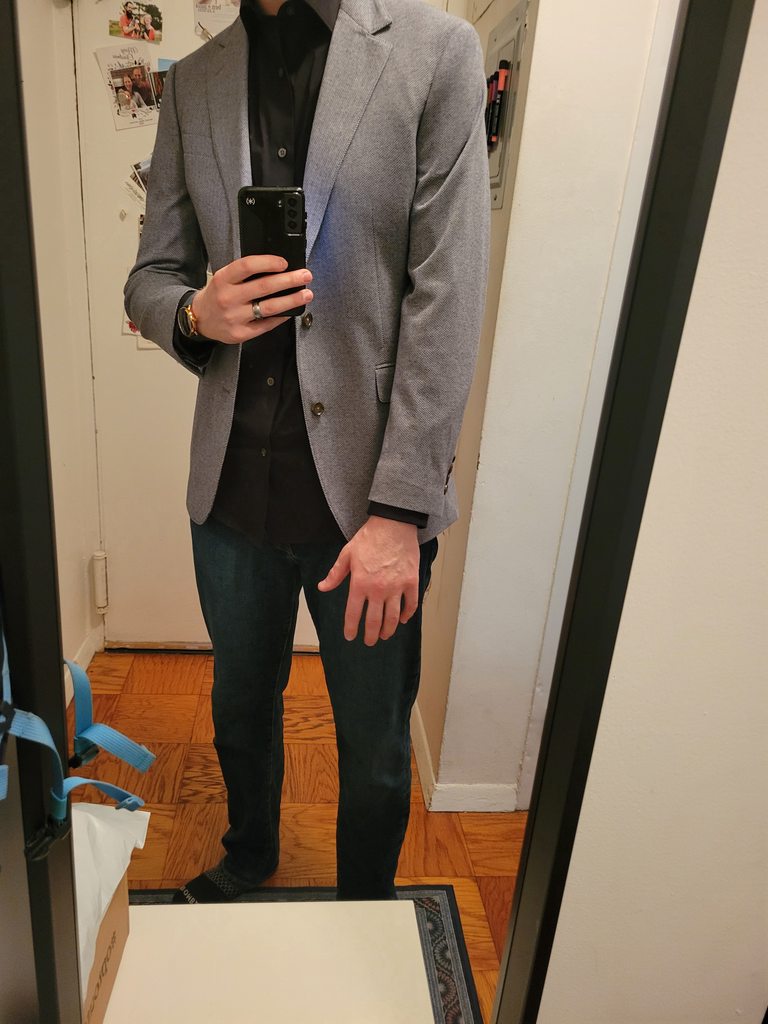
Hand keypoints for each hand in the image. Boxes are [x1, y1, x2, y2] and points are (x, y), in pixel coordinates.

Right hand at [191, 254, 312, 343]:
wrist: (200, 319)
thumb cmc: (217, 295)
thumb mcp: (224, 278)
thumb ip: (245, 273)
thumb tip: (278, 268)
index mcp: (223, 279)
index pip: (247, 266)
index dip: (268, 262)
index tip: (285, 263)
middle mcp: (228, 297)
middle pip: (263, 287)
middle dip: (289, 280)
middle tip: (306, 276)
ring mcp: (235, 317)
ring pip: (269, 308)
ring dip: (291, 300)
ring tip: (306, 294)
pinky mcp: (241, 333)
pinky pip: (267, 324)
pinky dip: (281, 317)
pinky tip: (291, 310)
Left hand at [317, 517, 420, 645]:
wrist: (393, 524)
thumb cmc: (369, 537)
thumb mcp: (347, 554)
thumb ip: (335, 574)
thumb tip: (322, 587)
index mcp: (359, 584)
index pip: (353, 614)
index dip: (351, 628)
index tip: (350, 636)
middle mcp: (378, 590)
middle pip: (374, 621)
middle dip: (370, 635)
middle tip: (369, 642)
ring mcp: (396, 587)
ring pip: (393, 617)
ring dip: (388, 630)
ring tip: (384, 636)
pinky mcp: (411, 582)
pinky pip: (411, 604)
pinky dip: (407, 615)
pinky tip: (402, 620)